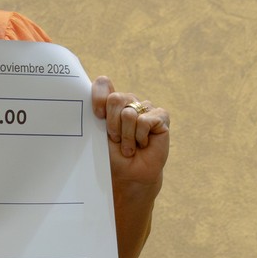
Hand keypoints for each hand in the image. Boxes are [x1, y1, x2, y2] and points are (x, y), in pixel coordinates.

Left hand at [92, 77, 168, 194]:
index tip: (98, 115)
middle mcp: (128, 101)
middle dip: (112, 124)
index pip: (103, 84)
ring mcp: (145, 107)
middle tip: (115, 140)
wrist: (130, 174)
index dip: (98, 96)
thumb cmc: (113, 155)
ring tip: (129, 147)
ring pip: (129, 113)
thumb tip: (96, 99)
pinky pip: (144, 121)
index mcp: (110, 102)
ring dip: (126, 136)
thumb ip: (97, 114)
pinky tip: (143, 144)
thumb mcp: (99, 134)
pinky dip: (140, 137)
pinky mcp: (160, 116)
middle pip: (115, 98)